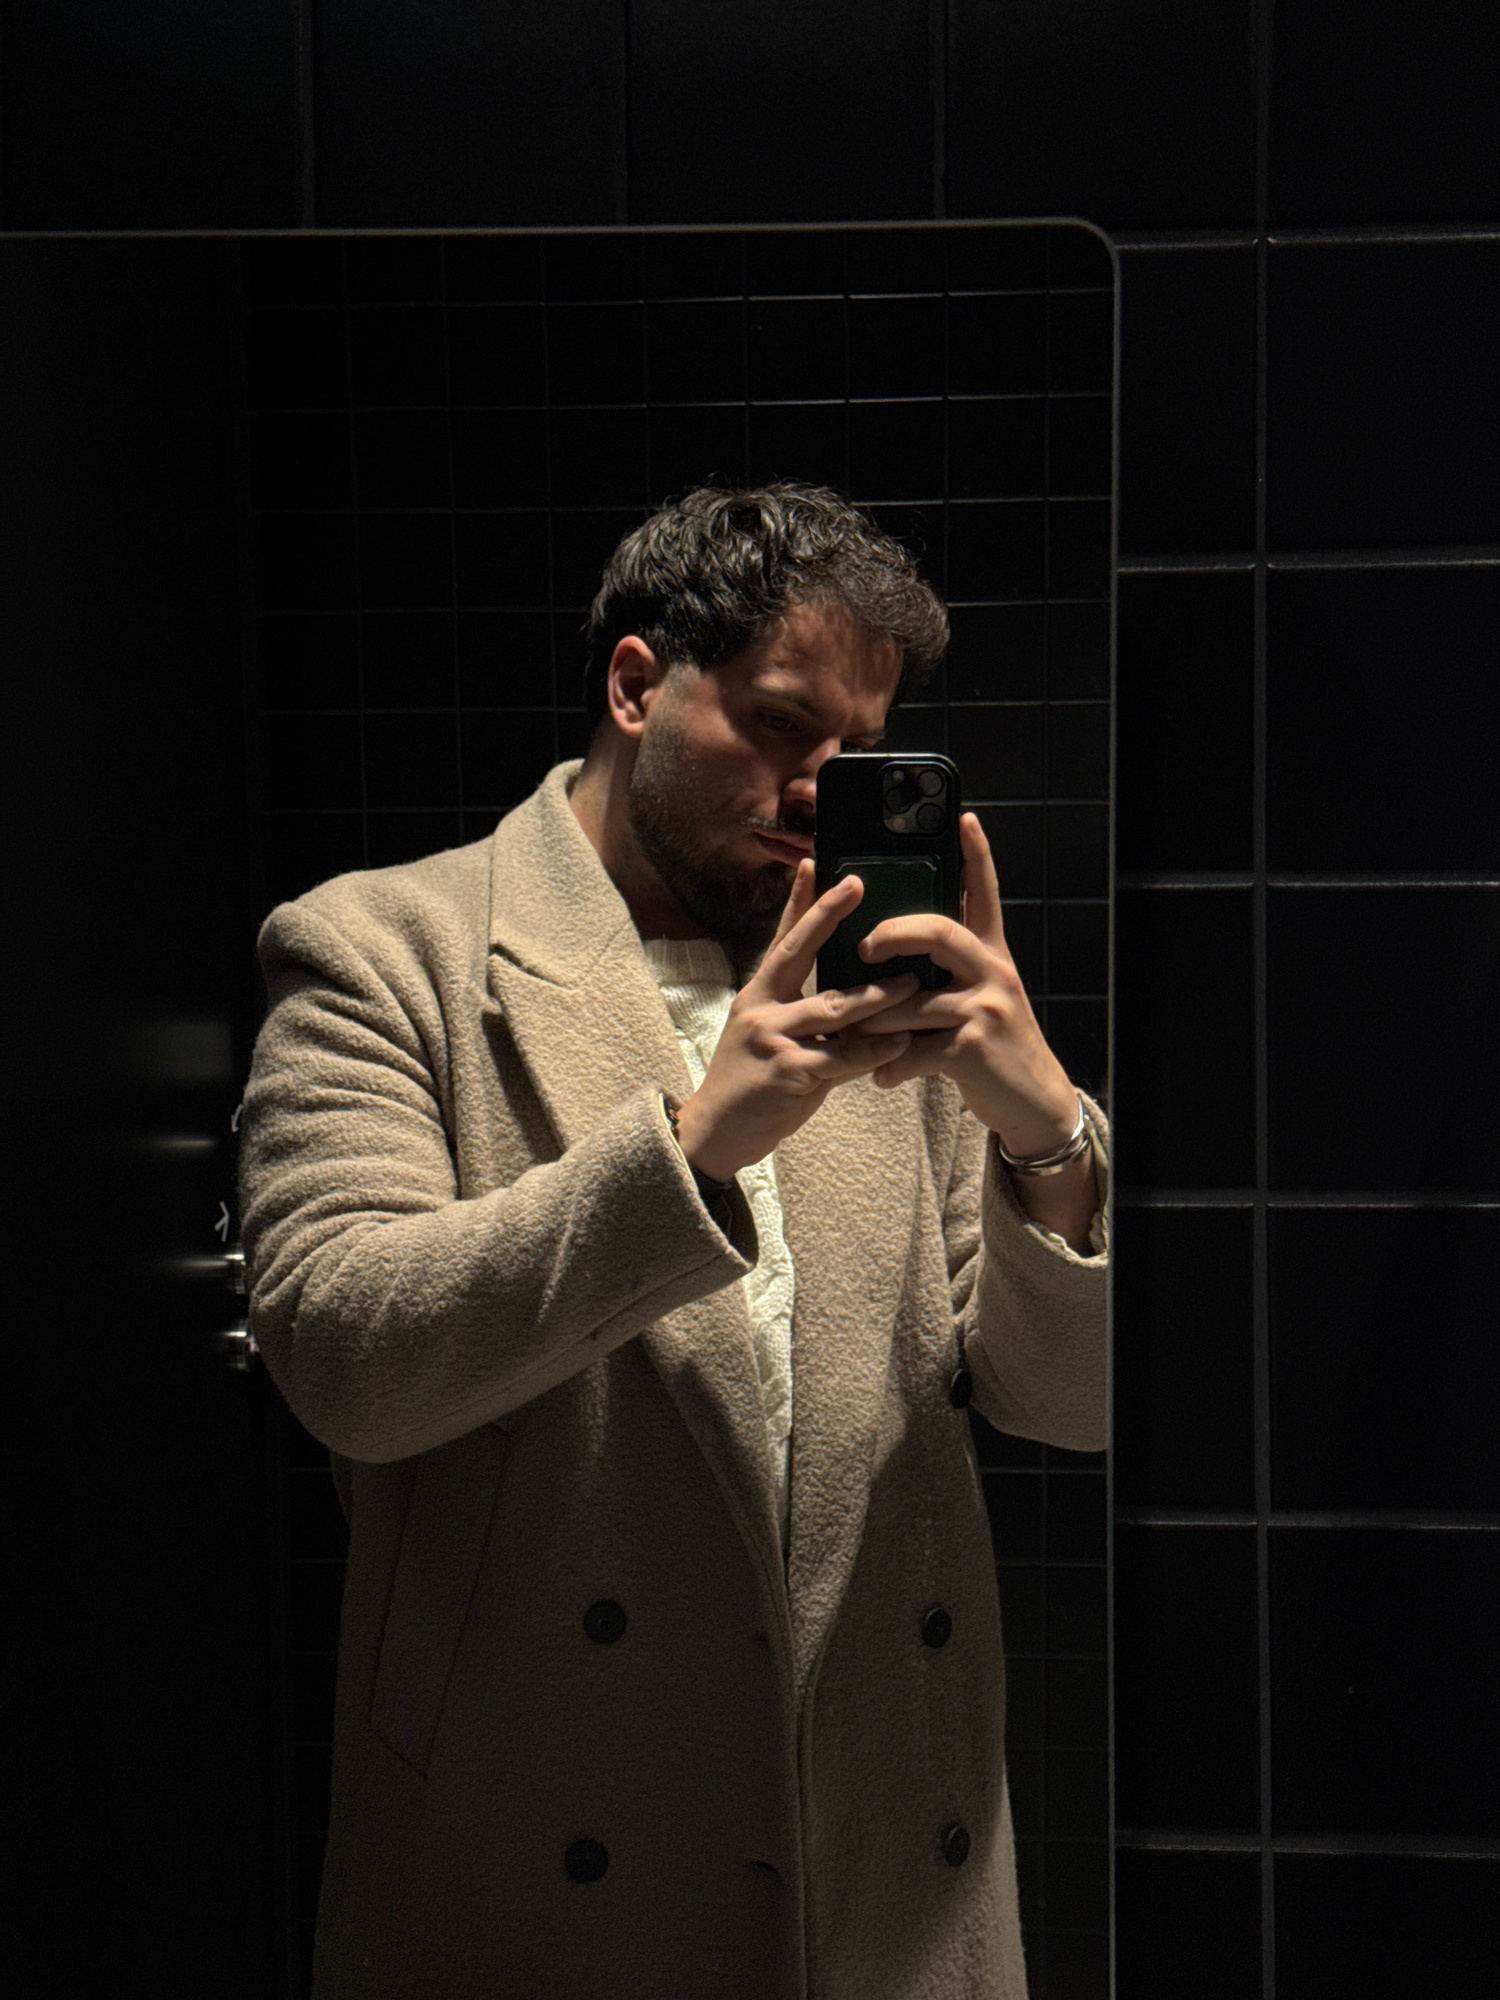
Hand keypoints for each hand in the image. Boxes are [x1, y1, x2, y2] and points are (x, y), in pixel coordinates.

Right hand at [672, 862, 917, 1181]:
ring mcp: (771, 1038)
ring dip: (878, 995)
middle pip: (799, 953)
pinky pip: (842, 1058)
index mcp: (758, 993)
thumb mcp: (765, 1032)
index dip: (800, 901)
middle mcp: (760, 1007)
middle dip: (830, 916)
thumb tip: (851, 987)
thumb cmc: (751, 1080)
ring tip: (913, 982)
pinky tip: (902, 1042)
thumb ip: (802, 1007)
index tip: (817, 863)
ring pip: (833, 1008)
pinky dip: (875, 1051)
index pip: (782, 938)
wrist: (718, 1131)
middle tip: (860, 885)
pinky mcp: (787, 1073)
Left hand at [849, 813, 1080, 1157]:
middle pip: (940, 931)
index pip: (983, 894)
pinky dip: (890, 1064)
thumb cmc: (990, 1044)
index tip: (964, 816)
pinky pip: (915, 1048)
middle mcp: (992, 971)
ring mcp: (985, 1008)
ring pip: (913, 1000)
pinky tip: (880, 1074)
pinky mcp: (974, 1048)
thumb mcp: (979, 995)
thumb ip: (946, 970)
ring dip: (873, 1017)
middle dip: (894, 932)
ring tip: (850, 1029)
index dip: (975, 855)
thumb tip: (886, 948)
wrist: (1031, 1099)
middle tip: (865, 944)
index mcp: (989, 953)